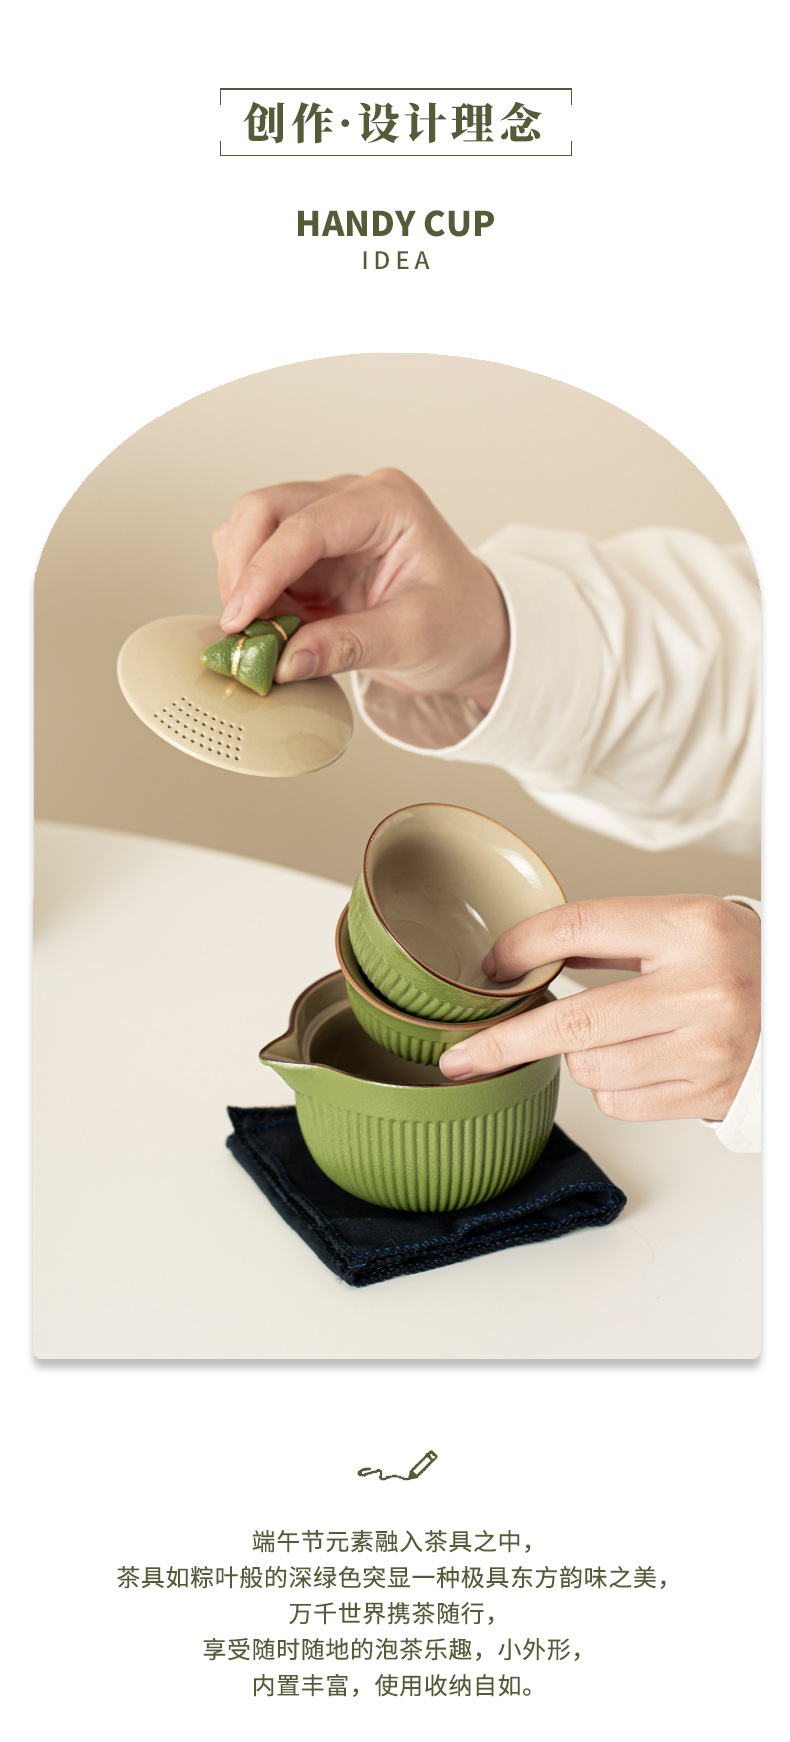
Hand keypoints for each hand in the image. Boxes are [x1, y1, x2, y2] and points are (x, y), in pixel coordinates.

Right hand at [212, 468, 509, 709]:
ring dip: (243, 582)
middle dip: (242, 568)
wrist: (476, 633)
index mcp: (388, 504)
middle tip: (241, 628)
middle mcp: (352, 500)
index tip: (240, 618)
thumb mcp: (413, 641)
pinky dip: (253, 595)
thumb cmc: (462, 624)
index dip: (262, 571)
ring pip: (250, 531)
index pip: (306, 526)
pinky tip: (274, 627)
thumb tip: (284, 660)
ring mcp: (327, 522)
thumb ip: (348, 647)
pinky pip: (258, 562)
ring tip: (266, 633)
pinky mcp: (311, 554)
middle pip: (263, 509)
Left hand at [439, 894, 760, 1122]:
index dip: (521, 948)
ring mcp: (705, 1051)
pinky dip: (617, 1086)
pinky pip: (620, 1101)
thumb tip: (524, 954)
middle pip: (570, 1022)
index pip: (579, 929)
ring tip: (624, 1034)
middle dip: (505, 1041)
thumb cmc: (746, 965)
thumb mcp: (687, 926)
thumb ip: (614, 937)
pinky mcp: (706, 1097)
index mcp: (692, 929)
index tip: (491, 968)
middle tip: (462, 1056)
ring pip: (590, 1068)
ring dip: (584, 1056)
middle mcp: (701, 990)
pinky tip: (648, 1063)